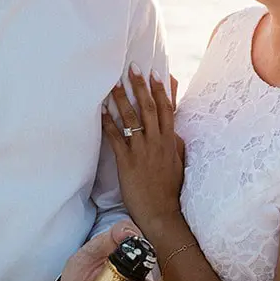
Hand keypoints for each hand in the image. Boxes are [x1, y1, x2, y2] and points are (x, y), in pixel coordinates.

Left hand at [103, 68, 184, 234]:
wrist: (161, 212)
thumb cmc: (169, 188)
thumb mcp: (178, 162)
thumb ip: (176, 143)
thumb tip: (175, 129)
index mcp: (170, 141)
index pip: (167, 109)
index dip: (160, 90)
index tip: (155, 73)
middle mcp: (157, 143)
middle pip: (149, 108)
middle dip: (140, 86)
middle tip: (132, 68)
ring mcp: (142, 151)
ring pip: (132, 120)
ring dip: (122, 100)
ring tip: (113, 84)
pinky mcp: (128, 162)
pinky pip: (117, 139)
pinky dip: (109, 124)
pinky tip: (101, 112)